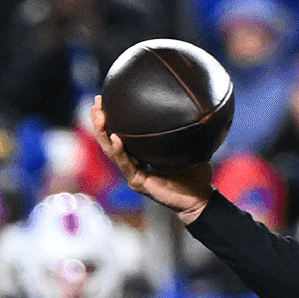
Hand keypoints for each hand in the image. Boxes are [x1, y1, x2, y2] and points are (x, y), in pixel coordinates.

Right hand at [91, 96, 214, 221]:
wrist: (200, 199)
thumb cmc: (195, 175)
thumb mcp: (188, 147)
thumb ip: (183, 131)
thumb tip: (189, 109)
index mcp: (141, 154)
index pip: (120, 133)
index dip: (111, 117)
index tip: (105, 98)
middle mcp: (133, 162)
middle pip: (108, 139)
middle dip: (99, 120)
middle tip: (98, 101)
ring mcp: (133, 173)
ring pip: (110, 150)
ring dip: (102, 132)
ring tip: (100, 115)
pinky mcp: (137, 182)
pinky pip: (124, 164)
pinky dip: (119, 150)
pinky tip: (115, 137)